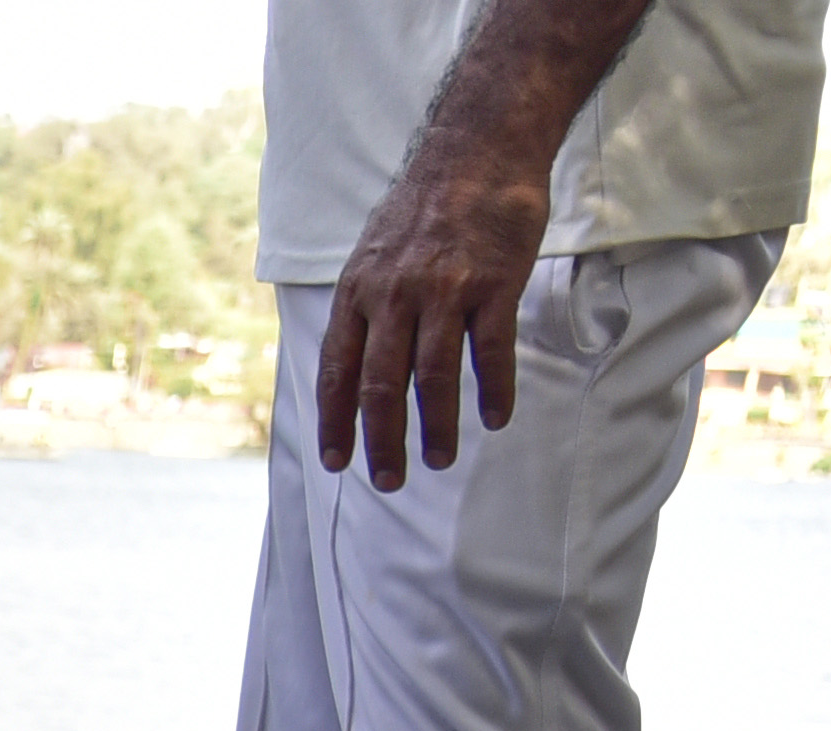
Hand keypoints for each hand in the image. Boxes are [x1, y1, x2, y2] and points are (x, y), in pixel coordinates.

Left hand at [315, 138, 549, 485]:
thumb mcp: (372, 254)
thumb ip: (362, 306)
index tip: (337, 461)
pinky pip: (491, 351)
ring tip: (438, 460)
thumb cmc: (424, 207)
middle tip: (389, 480)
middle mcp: (393, 296)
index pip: (336, 371)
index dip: (334, 422)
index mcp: (357, 293)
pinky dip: (494, 390)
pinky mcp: (493, 284)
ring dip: (434, 428)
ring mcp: (444, 291)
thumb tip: (352, 359)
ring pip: (432, 378)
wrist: (478, 150)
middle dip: (381, 441)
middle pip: (379, 387)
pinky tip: (495, 418)